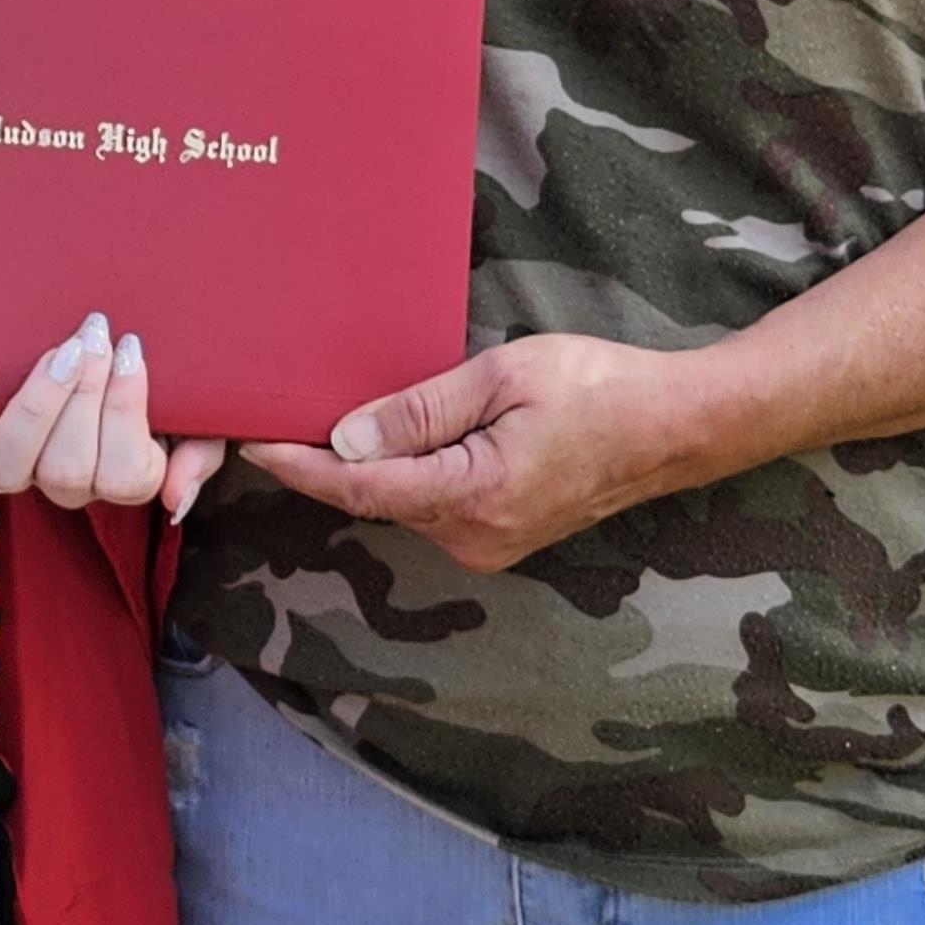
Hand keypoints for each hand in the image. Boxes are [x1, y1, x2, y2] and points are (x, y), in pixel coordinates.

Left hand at [0, 315, 225, 521]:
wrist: (113, 343)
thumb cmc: (163, 383)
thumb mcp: (198, 417)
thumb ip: (198, 456)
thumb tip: (175, 500)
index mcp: (123, 477)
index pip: (124, 478)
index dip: (125, 412)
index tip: (133, 350)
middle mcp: (67, 481)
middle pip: (66, 472)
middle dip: (85, 397)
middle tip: (97, 337)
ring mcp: (21, 464)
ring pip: (12, 466)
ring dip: (37, 406)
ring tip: (59, 351)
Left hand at [240, 333, 709, 572]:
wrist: (673, 428)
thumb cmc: (598, 388)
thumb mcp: (502, 378)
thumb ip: (420, 412)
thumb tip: (346, 440)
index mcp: (474, 495)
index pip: (361, 488)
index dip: (300, 468)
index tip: (251, 445)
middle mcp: (474, 537)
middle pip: (375, 498)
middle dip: (327, 461)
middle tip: (281, 413)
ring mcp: (488, 545)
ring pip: (402, 502)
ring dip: (369, 465)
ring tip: (333, 414)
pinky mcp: (499, 539)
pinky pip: (432, 505)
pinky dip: (406, 474)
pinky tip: (395, 437)